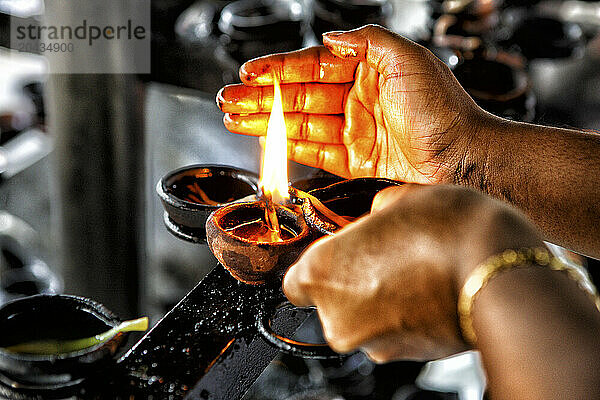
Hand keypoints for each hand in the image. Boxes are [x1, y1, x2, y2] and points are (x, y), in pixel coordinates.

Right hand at [217, 25, 483, 182]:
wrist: (464, 156)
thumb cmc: (444, 107)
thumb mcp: (408, 57)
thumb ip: (366, 41)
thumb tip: (331, 38)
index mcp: (367, 70)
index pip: (312, 66)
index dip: (278, 68)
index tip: (249, 72)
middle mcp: (357, 98)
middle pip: (298, 96)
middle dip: (261, 98)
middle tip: (228, 99)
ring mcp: (354, 130)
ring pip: (300, 124)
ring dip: (266, 122)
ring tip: (233, 119)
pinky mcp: (355, 160)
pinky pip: (315, 151)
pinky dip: (289, 146)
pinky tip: (265, 140)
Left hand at [283, 184, 543, 361]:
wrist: (501, 275)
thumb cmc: (449, 232)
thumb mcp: (400, 198)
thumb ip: (373, 213)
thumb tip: (377, 217)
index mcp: (321, 271)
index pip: (296, 280)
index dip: (321, 264)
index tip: (342, 251)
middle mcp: (336, 316)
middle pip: (330, 300)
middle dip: (353, 279)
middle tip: (387, 254)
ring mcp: (371, 342)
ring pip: (361, 318)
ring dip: (379, 298)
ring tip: (416, 270)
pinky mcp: (404, 357)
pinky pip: (389, 332)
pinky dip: (401, 316)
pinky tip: (428, 291)